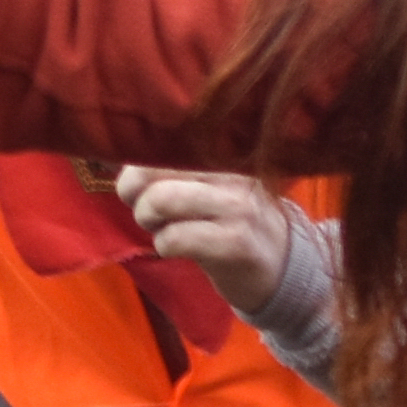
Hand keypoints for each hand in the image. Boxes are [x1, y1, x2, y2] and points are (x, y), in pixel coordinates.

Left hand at [116, 167, 298, 315]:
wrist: (282, 265)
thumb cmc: (233, 220)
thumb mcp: (211, 184)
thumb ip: (174, 169)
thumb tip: (124, 167)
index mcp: (223, 149)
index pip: (163, 142)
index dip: (135, 165)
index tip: (135, 186)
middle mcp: (232, 169)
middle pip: (153, 168)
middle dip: (133, 194)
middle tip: (145, 211)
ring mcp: (236, 205)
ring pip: (162, 199)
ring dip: (147, 219)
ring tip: (159, 228)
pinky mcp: (235, 242)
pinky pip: (175, 238)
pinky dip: (163, 245)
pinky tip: (176, 248)